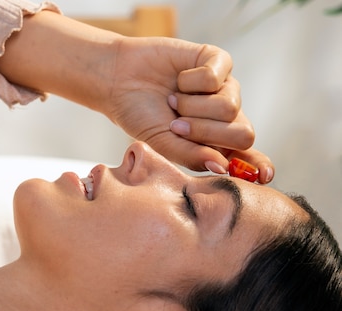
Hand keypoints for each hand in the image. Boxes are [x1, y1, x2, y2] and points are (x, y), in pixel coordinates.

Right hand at [101, 37, 273, 182]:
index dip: (258, 166)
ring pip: (229, 107)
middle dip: (207, 133)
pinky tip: (179, 80)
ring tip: (172, 102)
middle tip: (178, 126)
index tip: (265, 175)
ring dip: (192, 107)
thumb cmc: (139, 114)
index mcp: (214, 141)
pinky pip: (216, 77)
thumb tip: (224, 167)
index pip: (246, 156)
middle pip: (243, 133)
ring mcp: (224, 87)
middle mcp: (225, 115)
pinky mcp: (217, 60)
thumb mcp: (162, 143)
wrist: (118, 80)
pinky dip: (190, 82)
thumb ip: (192, 156)